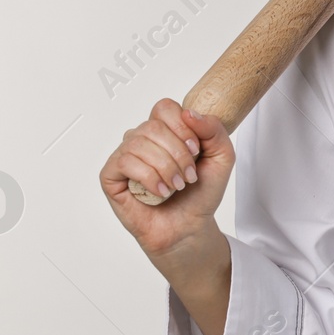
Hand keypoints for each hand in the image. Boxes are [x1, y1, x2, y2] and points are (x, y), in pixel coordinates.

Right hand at [99, 98, 235, 261]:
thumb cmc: (200, 193)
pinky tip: (160, 192)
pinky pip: (124, 161)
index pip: (164, 108)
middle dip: (177, 154)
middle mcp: (142, 139)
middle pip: (153, 126)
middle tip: (189, 177)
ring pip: (138, 143)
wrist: (189, 227)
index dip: (182, 126)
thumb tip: (189, 113)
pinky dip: (148, 177)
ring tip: (177, 186)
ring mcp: (124, 156)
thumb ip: (214, 129)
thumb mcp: (222, 157)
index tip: (196, 150)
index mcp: (165, 130)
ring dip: (165, 167)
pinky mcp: (111, 175)